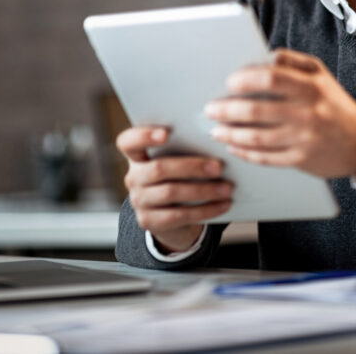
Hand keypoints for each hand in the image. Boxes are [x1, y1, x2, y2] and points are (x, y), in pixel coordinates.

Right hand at [116, 125, 232, 251]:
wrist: (171, 217)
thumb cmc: (179, 178)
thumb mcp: (177, 162)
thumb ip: (186, 150)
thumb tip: (217, 143)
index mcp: (137, 156)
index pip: (128, 142)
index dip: (143, 136)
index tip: (166, 133)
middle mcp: (133, 177)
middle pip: (158, 168)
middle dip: (192, 167)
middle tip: (219, 167)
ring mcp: (138, 200)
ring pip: (170, 192)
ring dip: (203, 190)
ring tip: (227, 188)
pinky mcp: (149, 221)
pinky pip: (178, 215)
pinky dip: (205, 210)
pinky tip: (223, 205)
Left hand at [204, 48, 355, 178]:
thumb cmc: (333, 103)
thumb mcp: (319, 73)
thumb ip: (289, 61)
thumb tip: (258, 58)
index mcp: (311, 87)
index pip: (271, 78)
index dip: (245, 79)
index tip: (229, 82)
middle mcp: (307, 113)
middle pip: (256, 111)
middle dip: (226, 110)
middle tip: (210, 108)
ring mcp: (304, 139)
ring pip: (257, 137)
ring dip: (230, 133)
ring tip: (215, 128)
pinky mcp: (300, 160)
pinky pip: (265, 157)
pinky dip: (244, 152)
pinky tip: (232, 145)